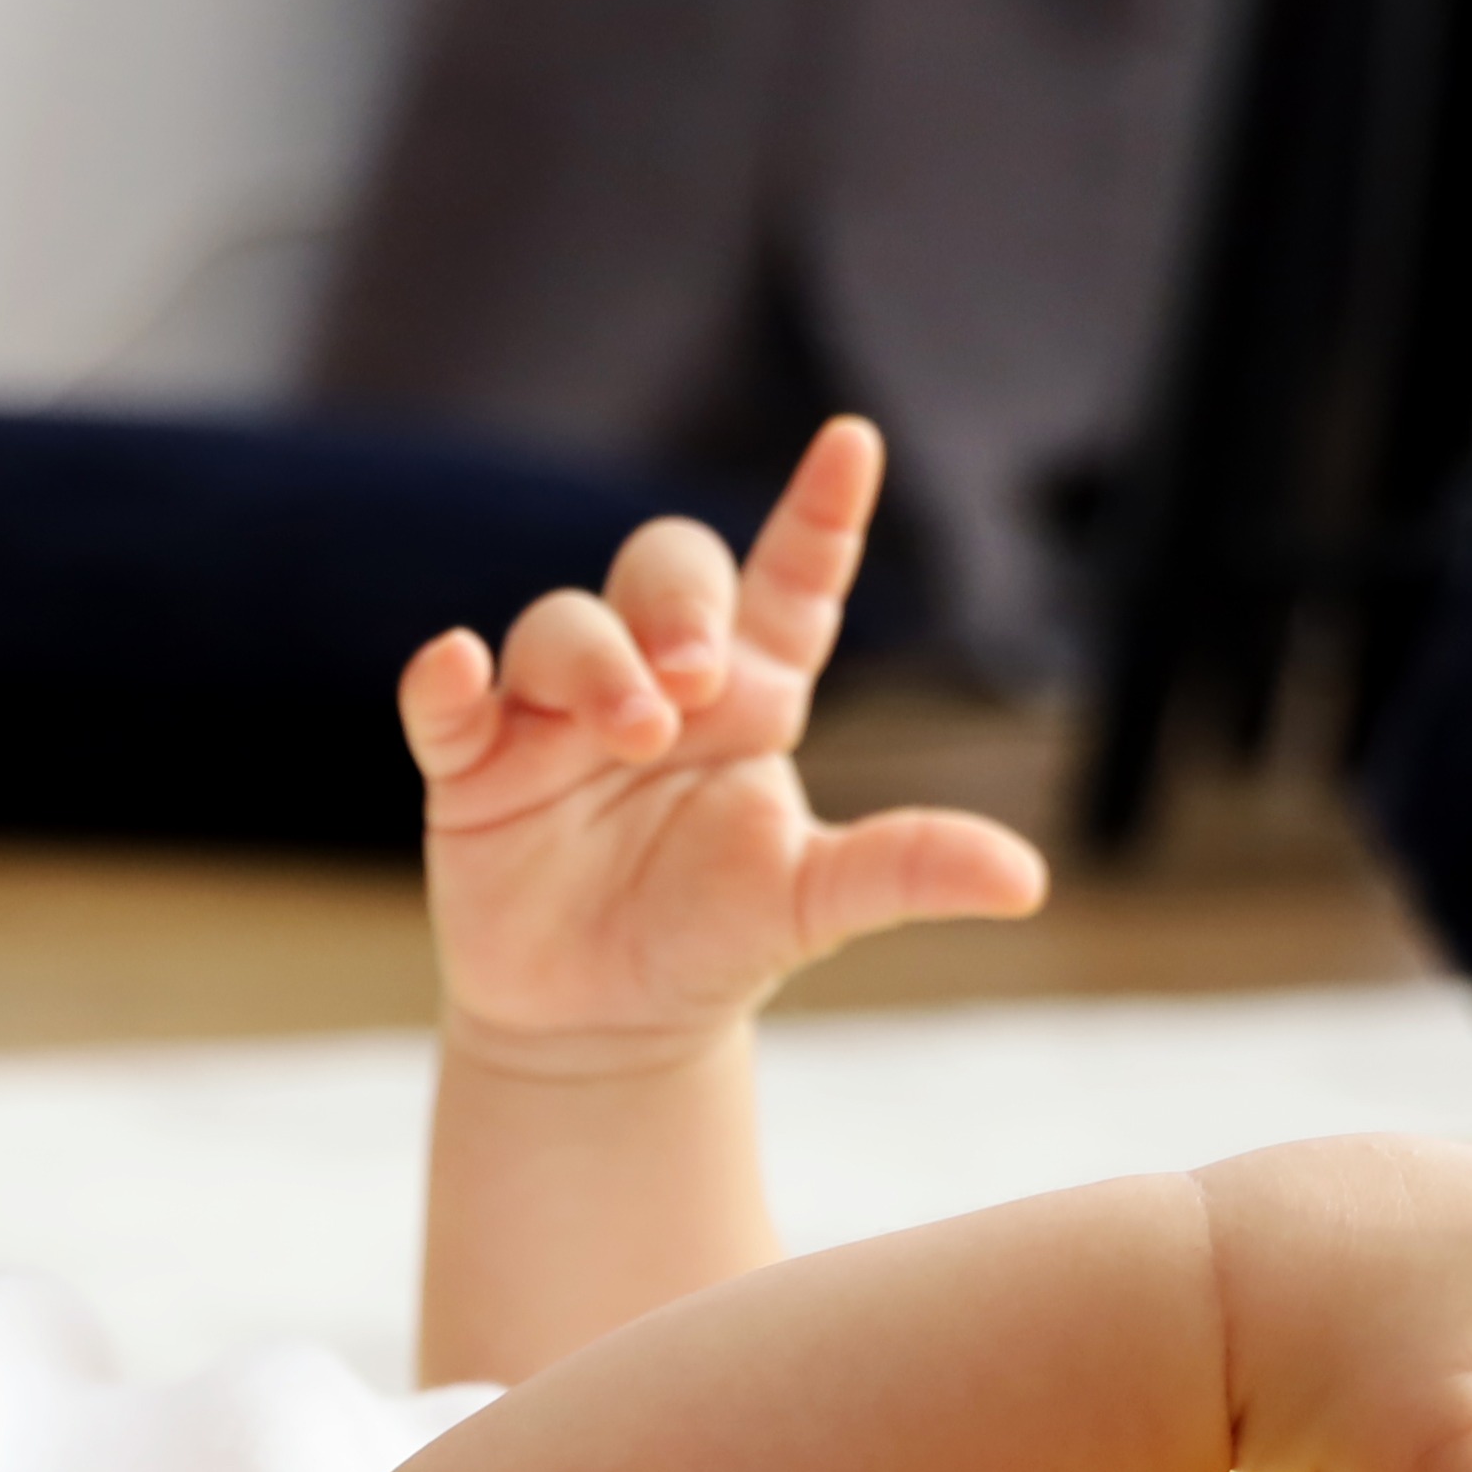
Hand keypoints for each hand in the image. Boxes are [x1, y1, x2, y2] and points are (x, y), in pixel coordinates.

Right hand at [403, 418, 1046, 1069]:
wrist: (608, 1027)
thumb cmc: (716, 939)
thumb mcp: (821, 903)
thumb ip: (910, 869)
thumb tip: (1027, 880)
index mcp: (752, 694)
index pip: (789, 577)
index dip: (818, 510)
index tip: (853, 444)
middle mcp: (656, 682)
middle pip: (662, 569)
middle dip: (678, 602)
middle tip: (698, 676)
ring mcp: (557, 716)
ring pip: (561, 625)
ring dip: (598, 662)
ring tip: (634, 730)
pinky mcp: (475, 768)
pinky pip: (446, 701)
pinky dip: (444, 677)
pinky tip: (454, 667)